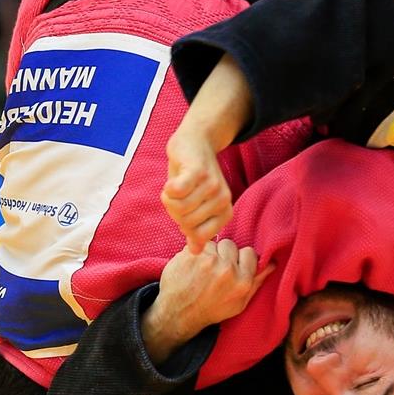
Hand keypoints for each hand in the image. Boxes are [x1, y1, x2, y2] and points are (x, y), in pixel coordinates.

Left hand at [144, 240, 275, 362]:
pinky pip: (197, 244)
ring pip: (214, 243)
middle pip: (231, 245)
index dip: (241, 259)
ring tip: (202, 269)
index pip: (250, 253)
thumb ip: (256, 282)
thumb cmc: (211, 310)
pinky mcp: (190, 254)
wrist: (178, 314)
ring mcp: (207, 260)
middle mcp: (227, 269)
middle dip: (224, 254)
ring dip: (209, 253)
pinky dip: (194, 253)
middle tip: (215, 269)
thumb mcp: (239, 303)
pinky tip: (191, 267)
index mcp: (242, 281)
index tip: (233, 267)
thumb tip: (272, 264)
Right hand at [161, 127, 232, 251]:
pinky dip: (169, 188)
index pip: (198, 236)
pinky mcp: (198, 171)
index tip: (185, 209)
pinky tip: (173, 180)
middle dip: (174, 210)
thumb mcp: (196, 207)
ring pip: (178, 207)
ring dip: (168, 197)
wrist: (195, 142)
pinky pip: (177, 191)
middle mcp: (222, 199)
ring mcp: (212, 185)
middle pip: (185, 222)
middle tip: (179, 193)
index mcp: (225, 212)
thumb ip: (196, 229)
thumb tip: (195, 252)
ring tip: (176, 185)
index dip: (183, 225)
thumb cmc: (192, 179)